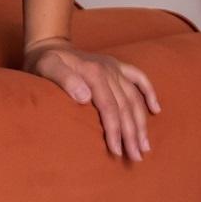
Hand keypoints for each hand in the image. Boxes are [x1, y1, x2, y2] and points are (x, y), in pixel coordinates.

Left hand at [26, 39, 160, 160]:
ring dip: (141, 123)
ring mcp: (114, 68)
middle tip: (136, 157)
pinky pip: (139, 78)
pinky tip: (156, 110)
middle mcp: (109, 70)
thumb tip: (85, 97)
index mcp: (94, 73)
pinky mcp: (117, 66)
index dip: (115, 130)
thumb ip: (65, 80)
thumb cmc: (44, 62)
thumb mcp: (47, 68)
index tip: (116, 151)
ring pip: (134, 99)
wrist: (48, 45)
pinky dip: (149, 93)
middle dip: (132, 134)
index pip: (110, 107)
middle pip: (125, 107)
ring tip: (145, 146)